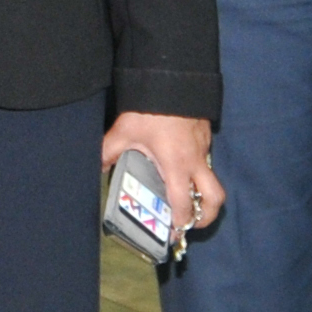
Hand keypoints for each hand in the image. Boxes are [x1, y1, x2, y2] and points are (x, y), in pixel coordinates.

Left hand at [101, 112, 220, 232]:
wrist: (172, 79)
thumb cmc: (149, 107)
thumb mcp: (124, 131)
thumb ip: (108, 151)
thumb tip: (96, 167)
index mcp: (176, 164)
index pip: (183, 204)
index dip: (179, 223)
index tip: (173, 233)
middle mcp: (195, 161)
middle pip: (214, 198)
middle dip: (205, 216)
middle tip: (190, 223)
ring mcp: (203, 149)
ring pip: (213, 181)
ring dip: (203, 196)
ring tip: (187, 202)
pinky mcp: (206, 137)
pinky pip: (207, 163)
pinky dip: (198, 174)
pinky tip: (180, 170)